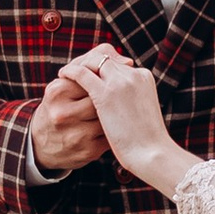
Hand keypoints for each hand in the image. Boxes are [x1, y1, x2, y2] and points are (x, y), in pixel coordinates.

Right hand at [28, 69, 107, 173]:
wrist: (41, 144)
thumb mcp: (64, 84)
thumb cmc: (61, 105)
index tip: (109, 81)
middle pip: (103, 98)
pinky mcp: (88, 151)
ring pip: (110, 116)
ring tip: (113, 111)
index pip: (93, 77)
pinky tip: (111, 127)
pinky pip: (112, 134)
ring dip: (115, 113)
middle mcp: (63, 114)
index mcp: (57, 91)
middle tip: (114, 97)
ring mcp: (76, 134)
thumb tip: (128, 61)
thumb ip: (91, 64)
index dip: (105, 79)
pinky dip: (115, 129)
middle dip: (111, 97)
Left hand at [68, 43, 195, 194]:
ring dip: (79, 65)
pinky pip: (83, 73)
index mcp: (143, 77)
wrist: (152, 154)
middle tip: (74, 71)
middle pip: (105, 59)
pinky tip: (63, 75)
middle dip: (89, 63)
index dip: (100, 68)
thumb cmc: (148, 140)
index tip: (88, 75)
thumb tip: (117, 101)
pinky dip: (71, 71)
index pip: (116, 63)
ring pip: (94, 62)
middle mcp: (133, 74)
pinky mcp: (105, 93)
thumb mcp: (140, 112)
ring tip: (66, 72)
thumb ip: (129, 99)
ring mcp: (120, 82)